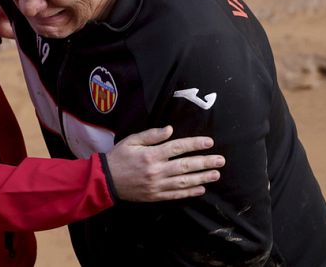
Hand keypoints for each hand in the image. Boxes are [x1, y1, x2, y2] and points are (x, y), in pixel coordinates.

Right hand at [105, 126, 223, 201]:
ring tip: (216, 174)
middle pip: (185, 165)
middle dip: (205, 162)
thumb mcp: (132, 140)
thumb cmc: (119, 157)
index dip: (195, 144)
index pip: (178, 147)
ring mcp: (157, 185)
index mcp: (151, 154)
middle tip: (220, 160)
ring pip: (184, 181)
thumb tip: (170, 129)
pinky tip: (201, 189)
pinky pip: (176, 194)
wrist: (105, 180)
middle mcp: (157, 170)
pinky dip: (189, 192)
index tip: (209, 142)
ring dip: (202, 178)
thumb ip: (151, 135)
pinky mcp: (155, 196)